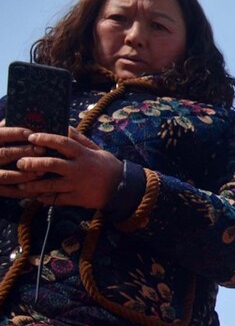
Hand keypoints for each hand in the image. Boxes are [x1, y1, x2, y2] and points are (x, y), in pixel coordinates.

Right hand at [0, 125, 44, 192]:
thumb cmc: (0, 148)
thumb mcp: (0, 137)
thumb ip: (8, 130)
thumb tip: (31, 122)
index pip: (0, 135)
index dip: (15, 133)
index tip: (31, 133)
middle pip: (5, 154)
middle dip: (25, 152)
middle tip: (42, 150)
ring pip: (7, 175)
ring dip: (26, 174)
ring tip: (42, 171)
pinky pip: (11, 192)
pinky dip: (26, 191)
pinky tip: (40, 190)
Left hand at [1, 128, 122, 207]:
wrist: (123, 189)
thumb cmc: (108, 167)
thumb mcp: (97, 150)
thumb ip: (80, 139)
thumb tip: (65, 126)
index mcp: (84, 154)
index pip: (62, 143)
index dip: (46, 139)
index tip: (31, 137)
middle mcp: (79, 169)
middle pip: (52, 164)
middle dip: (34, 163)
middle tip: (20, 162)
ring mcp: (78, 185)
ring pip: (51, 184)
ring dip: (34, 184)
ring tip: (22, 184)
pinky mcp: (79, 199)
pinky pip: (58, 200)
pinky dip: (46, 199)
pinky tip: (37, 197)